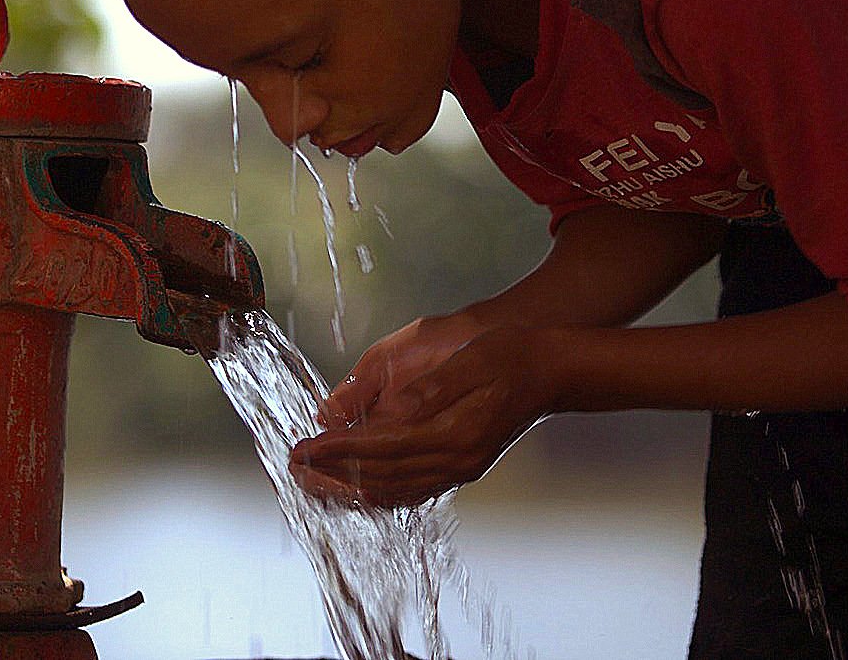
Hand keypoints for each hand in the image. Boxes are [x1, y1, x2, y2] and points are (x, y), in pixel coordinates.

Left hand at [289, 325, 559, 507]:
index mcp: (454, 433)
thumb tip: (382, 411)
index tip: (303, 446)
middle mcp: (456, 460)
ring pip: (394, 491)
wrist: (553, 370)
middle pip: (381, 478)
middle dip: (332, 474)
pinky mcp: (462, 468)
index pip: (379, 448)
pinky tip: (358, 486)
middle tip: (294, 467)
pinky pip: (412, 491)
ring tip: (314, 480)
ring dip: (349, 488)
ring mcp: (461, 469)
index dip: (336, 449)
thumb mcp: (468, 359)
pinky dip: (378, 492)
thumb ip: (425, 390)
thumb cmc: (512, 355)